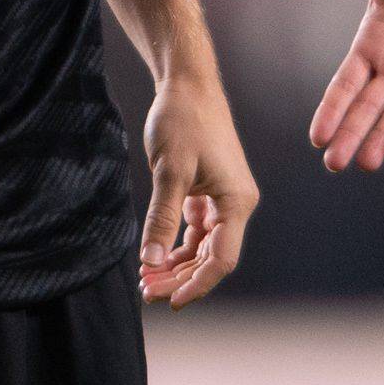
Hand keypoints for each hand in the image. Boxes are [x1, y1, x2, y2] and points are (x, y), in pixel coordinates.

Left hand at [138, 74, 258, 307]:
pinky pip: (194, 231)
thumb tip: (151, 261)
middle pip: (211, 258)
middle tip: (146, 292)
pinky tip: (154, 258)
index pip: (221, 259)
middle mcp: (234, 205)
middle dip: (180, 278)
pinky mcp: (206, 192)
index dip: (196, 285)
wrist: (187, 84)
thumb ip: (161, 218)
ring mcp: (221, 200)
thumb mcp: (169, 171)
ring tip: (146, 280)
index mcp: (237, 202)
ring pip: (201, 247)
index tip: (168, 300)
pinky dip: (175, 246)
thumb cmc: (183, 120)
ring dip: (176, 266)